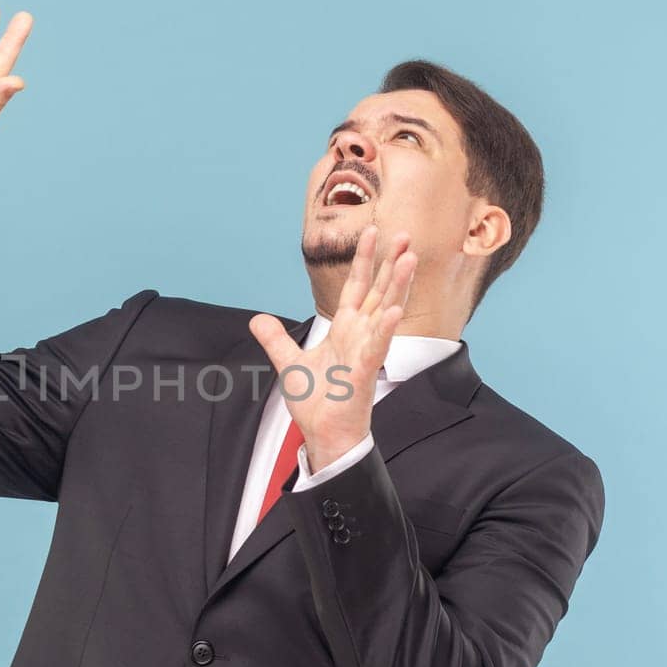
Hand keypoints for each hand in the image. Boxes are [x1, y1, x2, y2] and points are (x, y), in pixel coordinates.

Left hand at [249, 226, 416, 472]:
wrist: (324, 433)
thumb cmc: (318, 402)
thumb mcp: (289, 363)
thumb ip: (275, 339)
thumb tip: (257, 319)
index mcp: (343, 330)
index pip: (356, 287)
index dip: (365, 260)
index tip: (372, 233)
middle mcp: (359, 335)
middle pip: (377, 291)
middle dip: (390, 263)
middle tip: (405, 235)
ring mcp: (365, 351)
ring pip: (385, 311)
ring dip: (397, 286)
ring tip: (409, 259)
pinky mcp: (364, 372)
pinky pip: (376, 347)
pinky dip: (384, 329)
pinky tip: (394, 310)